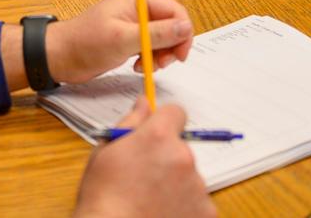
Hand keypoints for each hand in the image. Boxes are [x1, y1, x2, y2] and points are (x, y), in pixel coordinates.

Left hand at [47, 0, 193, 84]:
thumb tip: (186, 27)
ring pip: (164, 38)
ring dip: (161, 55)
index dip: (183, 33)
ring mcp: (134, 23)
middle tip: (162, 64)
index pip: (175, 11)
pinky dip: (151, 58)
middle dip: (172, 46)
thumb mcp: (124, 39)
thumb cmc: (86, 43)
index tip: (179, 56)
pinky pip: (152, 46)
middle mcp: (138, 7)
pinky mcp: (130, 38)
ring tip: (147, 66)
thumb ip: (157, 34)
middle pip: (172, 24)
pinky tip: (138, 66)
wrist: (61, 57)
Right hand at [74, 97, 215, 217]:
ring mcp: (197, 186)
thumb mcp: (105, 152)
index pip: (176, 112)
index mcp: (158, 136)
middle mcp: (183, 157)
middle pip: (181, 148)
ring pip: (188, 176)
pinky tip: (160, 212)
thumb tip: (144, 104)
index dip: (164, 122)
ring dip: (175, 184)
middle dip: (166, 158)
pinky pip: (197, 201)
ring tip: (149, 200)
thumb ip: (130, 123)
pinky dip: (184, 206)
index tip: (155, 135)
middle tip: (143, 177)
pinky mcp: (206, 212)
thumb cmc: (103, 198)